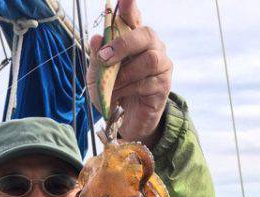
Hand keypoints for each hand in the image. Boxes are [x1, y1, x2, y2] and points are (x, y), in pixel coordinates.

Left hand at [87, 0, 171, 146]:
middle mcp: (151, 46)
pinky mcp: (163, 85)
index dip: (129, 6)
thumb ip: (96, 59)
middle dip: (123, 44)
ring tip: (112, 86)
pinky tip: (120, 96)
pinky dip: (129, 89)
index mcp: (133, 39)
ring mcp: (161, 65)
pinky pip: (148, 82)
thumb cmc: (112, 93)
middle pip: (145, 34)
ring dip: (126, 73)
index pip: (133, 16)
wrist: (124, 122)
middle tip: (104, 58)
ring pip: (150, 59)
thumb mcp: (97, 77)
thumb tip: (96, 39)